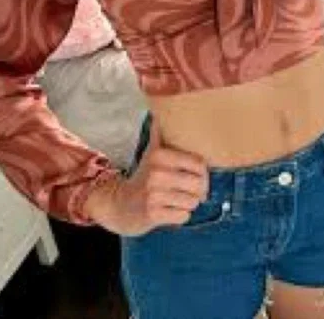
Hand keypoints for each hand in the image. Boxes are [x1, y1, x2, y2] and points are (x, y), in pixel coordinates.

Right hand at [84, 116, 208, 236]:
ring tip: (178, 200)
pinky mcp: (152, 214)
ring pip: (192, 202)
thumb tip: (161, 106)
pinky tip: (169, 211)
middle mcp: (156, 173)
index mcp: (159, 155)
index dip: (204, 173)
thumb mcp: (151, 152)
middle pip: (199, 184)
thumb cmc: (144, 176)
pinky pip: (183, 216)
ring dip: (189, 204)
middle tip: (191, 191)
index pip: (199, 164)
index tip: (199, 177)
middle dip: (199, 191)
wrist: (120, 204)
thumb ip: (160, 132)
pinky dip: (180, 216)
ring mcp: (153, 194)